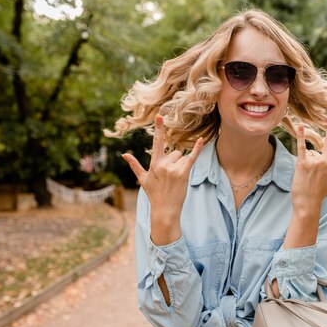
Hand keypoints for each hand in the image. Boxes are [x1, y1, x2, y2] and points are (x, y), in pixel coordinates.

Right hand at [122, 115, 203, 243]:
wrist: (164, 210)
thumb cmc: (154, 194)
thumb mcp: (142, 179)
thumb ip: (134, 165)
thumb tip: (124, 154)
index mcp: (154, 164)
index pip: (157, 143)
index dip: (159, 129)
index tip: (160, 116)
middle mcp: (163, 165)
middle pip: (175, 152)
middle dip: (174, 162)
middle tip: (170, 177)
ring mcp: (173, 170)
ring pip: (182, 157)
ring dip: (181, 166)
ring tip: (175, 180)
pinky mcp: (183, 174)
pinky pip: (191, 158)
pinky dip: (197, 149)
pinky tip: (202, 140)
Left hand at [291, 115, 326, 212]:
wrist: (307, 203)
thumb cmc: (320, 194)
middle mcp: (322, 160)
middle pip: (316, 151)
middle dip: (313, 161)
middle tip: (311, 176)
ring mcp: (311, 162)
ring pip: (308, 154)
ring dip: (306, 162)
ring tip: (306, 176)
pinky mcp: (301, 164)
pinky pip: (301, 147)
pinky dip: (300, 137)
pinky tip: (299, 127)